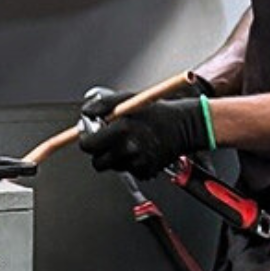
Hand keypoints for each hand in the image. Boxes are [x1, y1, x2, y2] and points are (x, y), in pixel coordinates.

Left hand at [78, 91, 211, 178]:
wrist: (183, 126)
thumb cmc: (156, 111)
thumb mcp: (127, 99)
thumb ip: (103, 105)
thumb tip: (86, 112)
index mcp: (122, 130)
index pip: (89, 145)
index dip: (87, 140)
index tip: (89, 136)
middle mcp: (129, 149)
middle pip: (98, 162)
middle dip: (100, 151)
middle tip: (108, 140)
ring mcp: (137, 163)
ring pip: (113, 166)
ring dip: (115, 156)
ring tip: (128, 141)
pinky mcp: (145, 172)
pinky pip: (128, 170)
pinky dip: (129, 162)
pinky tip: (139, 149)